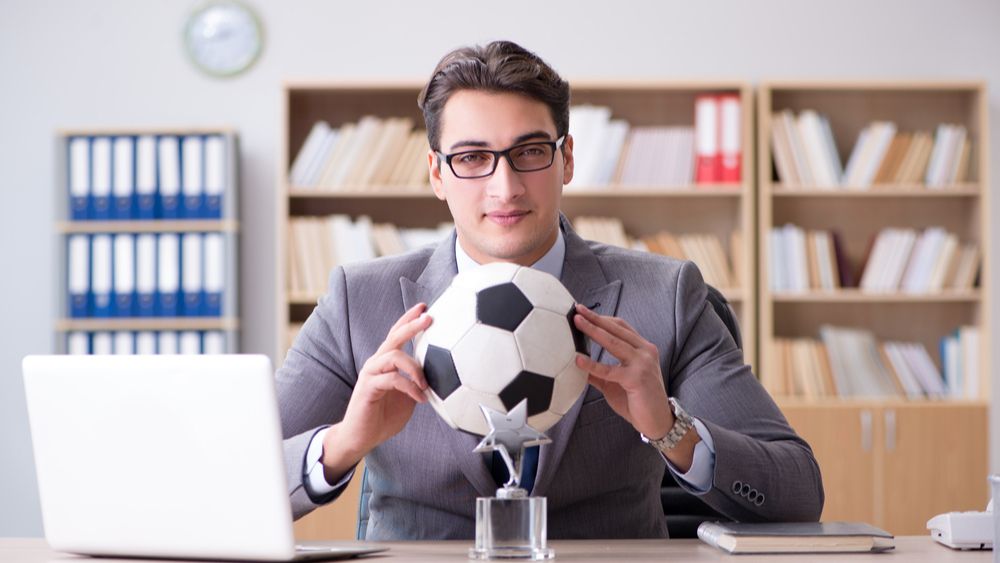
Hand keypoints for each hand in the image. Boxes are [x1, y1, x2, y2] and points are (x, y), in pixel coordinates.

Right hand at [322, 303, 431, 478]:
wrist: (361, 437)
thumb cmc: (384, 416)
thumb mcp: (409, 397)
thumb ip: (420, 384)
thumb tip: (443, 377)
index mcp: (386, 363)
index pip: (397, 335)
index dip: (409, 320)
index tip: (425, 308)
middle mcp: (377, 363)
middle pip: (394, 337)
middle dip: (412, 325)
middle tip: (429, 317)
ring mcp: (371, 374)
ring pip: (393, 355)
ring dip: (415, 367)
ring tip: (426, 384)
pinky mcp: (368, 388)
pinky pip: (392, 379)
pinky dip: (410, 386)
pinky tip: (420, 398)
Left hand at [573, 304, 698, 469]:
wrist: (658, 421)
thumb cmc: (637, 401)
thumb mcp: (614, 383)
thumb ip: (599, 373)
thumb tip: (577, 364)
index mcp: (642, 349)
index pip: (621, 326)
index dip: (602, 318)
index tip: (585, 312)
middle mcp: (645, 351)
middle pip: (616, 328)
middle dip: (595, 318)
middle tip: (577, 310)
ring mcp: (642, 363)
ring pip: (614, 342)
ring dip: (593, 330)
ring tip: (577, 323)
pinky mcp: (636, 378)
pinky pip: (609, 370)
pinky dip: (592, 364)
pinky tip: (578, 360)